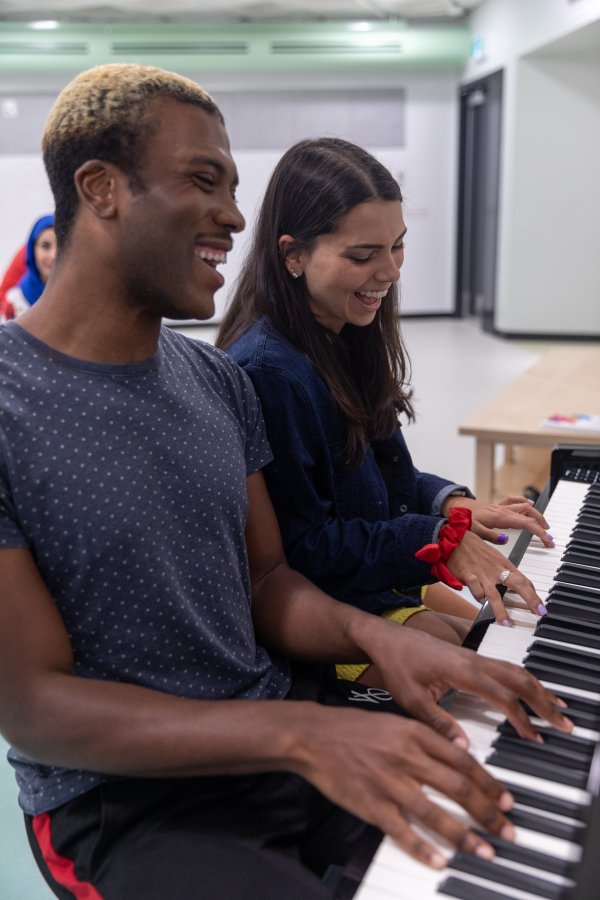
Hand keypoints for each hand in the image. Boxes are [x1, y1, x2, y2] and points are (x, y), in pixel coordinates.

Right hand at [299, 704, 514, 868]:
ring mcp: (388, 782)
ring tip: (485, 851)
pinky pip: (402, 831)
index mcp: (414, 734)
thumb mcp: (396, 722)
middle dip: (488, 813)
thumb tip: (461, 755)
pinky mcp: (370, 804)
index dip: (489, 783)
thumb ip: (427, 738)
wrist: (313, 735)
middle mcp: (406, 756)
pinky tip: (440, 861)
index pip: (463, 761)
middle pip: (458, 787)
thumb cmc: (353, 729)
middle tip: (507, 830)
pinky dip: (423, 849)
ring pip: (435, 812)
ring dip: (465, 835)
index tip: (507, 801)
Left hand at [363, 620, 571, 746]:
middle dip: (543, 701)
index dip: (521, 718)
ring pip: (516, 670)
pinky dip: (525, 680)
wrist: (387, 638)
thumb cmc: (397, 666)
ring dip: (539, 688)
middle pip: (519, 679)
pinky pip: (506, 667)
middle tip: (564, 722)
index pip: (502, 696)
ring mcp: (474, 656)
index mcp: (462, 671)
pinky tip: (532, 690)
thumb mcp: (411, 699)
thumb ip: (438, 723)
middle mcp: (474, 660)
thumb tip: (464, 748)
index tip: (535, 737)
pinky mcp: (471, 657)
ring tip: (558, 707)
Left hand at [442, 495, 552, 548]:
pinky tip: (530, 503)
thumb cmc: (464, 520)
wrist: (456, 508)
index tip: (547, 540)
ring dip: (537, 514)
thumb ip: (491, 536)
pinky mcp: (498, 507)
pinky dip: (524, 501)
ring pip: (525, 506)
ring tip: (545, 524)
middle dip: (542, 525)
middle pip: (530, 514)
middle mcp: (504, 510)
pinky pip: (515, 501)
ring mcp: (502, 507)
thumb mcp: (475, 531)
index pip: (526, 524)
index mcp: (501, 517)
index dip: (539, 532)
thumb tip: (506, 539)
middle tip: (549, 537)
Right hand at [446, 529, 547, 624]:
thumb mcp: (492, 553)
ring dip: (501, 610)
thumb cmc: (472, 546)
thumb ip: (503, 566)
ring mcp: (482, 573)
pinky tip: (481, 602)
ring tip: (506, 624)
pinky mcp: (467, 575)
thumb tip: (514, 575)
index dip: (534, 594)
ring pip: (494, 594)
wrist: (453, 537)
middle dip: (530, 598)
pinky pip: (475, 591)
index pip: (524, 580)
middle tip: (539, 612)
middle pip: (518, 583)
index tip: (540, 608)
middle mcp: (496, 568)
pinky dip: (479, 598)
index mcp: (504, 563)